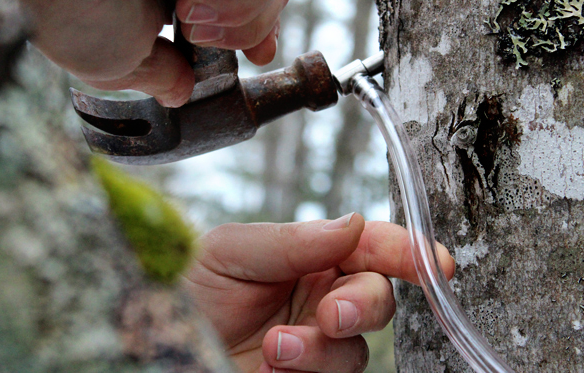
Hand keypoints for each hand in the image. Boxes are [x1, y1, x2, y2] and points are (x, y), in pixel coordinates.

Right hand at [22, 0, 291, 106]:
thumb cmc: (68, 4)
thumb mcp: (119, 61)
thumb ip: (161, 75)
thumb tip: (182, 91)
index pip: (250, 10)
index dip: (260, 33)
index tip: (257, 54)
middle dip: (242, 29)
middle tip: (194, 32)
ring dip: (240, 5)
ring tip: (189, 8)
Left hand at [184, 213, 455, 372]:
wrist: (149, 343)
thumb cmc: (183, 288)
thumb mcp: (230, 250)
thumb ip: (293, 240)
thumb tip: (353, 224)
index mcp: (308, 257)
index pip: (370, 248)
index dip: (407, 251)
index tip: (434, 263)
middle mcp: (318, 300)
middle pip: (377, 299)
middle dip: (364, 305)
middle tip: (331, 313)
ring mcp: (313, 347)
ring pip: (356, 350)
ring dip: (322, 349)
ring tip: (275, 348)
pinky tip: (270, 367)